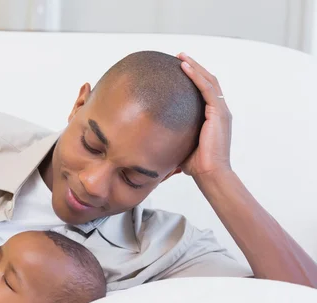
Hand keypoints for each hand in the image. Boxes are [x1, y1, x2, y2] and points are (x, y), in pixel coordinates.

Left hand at [178, 52, 232, 177]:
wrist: (210, 174)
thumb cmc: (196, 165)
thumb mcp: (182, 145)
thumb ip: (174, 136)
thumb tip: (153, 137)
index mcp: (214, 118)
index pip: (205, 91)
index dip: (194, 78)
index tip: (179, 69)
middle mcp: (220, 112)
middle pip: (208, 81)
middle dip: (194, 67)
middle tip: (179, 57)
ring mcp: (221, 111)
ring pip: (208, 80)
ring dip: (194, 66)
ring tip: (180, 56)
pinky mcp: (218, 113)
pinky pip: (207, 88)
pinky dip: (196, 75)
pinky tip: (184, 67)